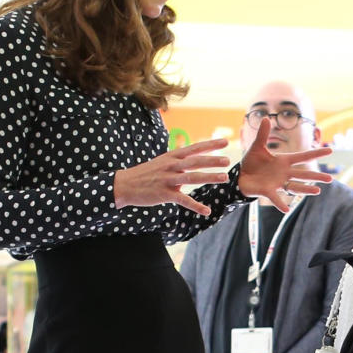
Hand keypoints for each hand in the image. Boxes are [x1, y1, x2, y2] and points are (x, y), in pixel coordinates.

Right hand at [113, 138, 231, 216]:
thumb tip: (190, 156)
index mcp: (172, 157)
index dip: (210, 145)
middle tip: (228, 160)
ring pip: (192, 177)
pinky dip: (196, 206)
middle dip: (212, 160)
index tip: (224, 141)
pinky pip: (183, 200)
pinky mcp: (164, 194)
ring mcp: (168, 180)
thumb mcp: (162, 162)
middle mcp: (171, 166)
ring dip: (209, 177)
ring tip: (224, 178)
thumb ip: (177, 160)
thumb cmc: (145, 174)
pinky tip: (206, 211)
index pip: (194, 148)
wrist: (125, 184)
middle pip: (195, 161)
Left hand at [238, 117, 332, 210]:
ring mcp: (277, 183)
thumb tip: (266, 118)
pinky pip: (276, 198)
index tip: (330, 150)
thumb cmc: (250, 162)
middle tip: (330, 179)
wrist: (239, 176)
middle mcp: (284, 173)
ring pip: (294, 187)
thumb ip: (263, 134)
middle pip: (303, 174)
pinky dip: (280, 204)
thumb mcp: (256, 147)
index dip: (316, 153)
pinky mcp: (268, 191)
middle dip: (316, 177)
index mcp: (283, 161)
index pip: (303, 156)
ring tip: (318, 191)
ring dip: (305, 189)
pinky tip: (286, 210)